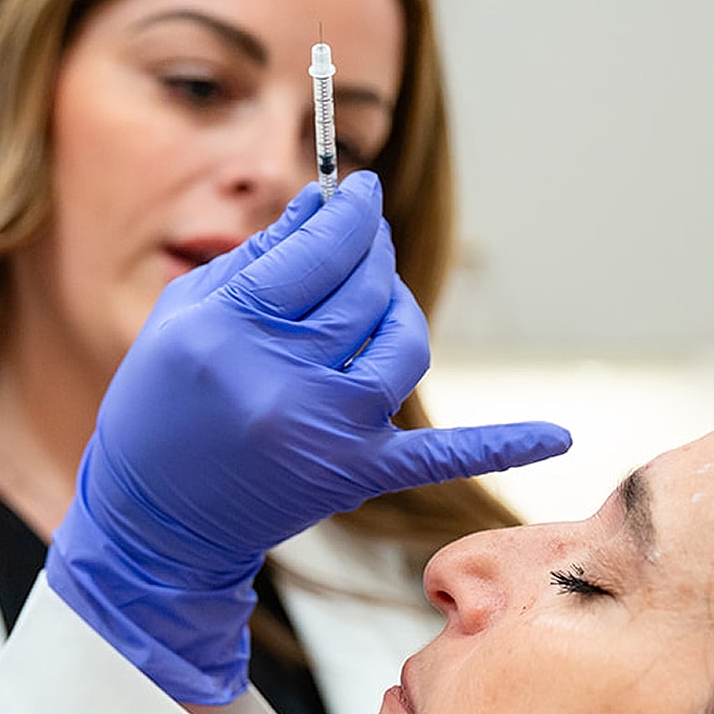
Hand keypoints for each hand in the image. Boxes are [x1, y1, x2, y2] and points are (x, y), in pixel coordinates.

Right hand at [46, 171, 571, 703]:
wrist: (154, 523)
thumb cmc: (161, 406)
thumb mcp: (187, 313)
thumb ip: (260, 254)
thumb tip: (330, 201)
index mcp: (230, 329)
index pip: (319, 247)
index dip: (350, 212)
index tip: (361, 190)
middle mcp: (282, 379)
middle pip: (364, 288)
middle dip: (371, 252)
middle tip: (363, 241)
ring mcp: (326, 431)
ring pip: (402, 341)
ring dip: (396, 309)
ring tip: (372, 302)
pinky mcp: (355, 476)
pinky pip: (442, 455)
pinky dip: (502, 443)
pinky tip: (559, 436)